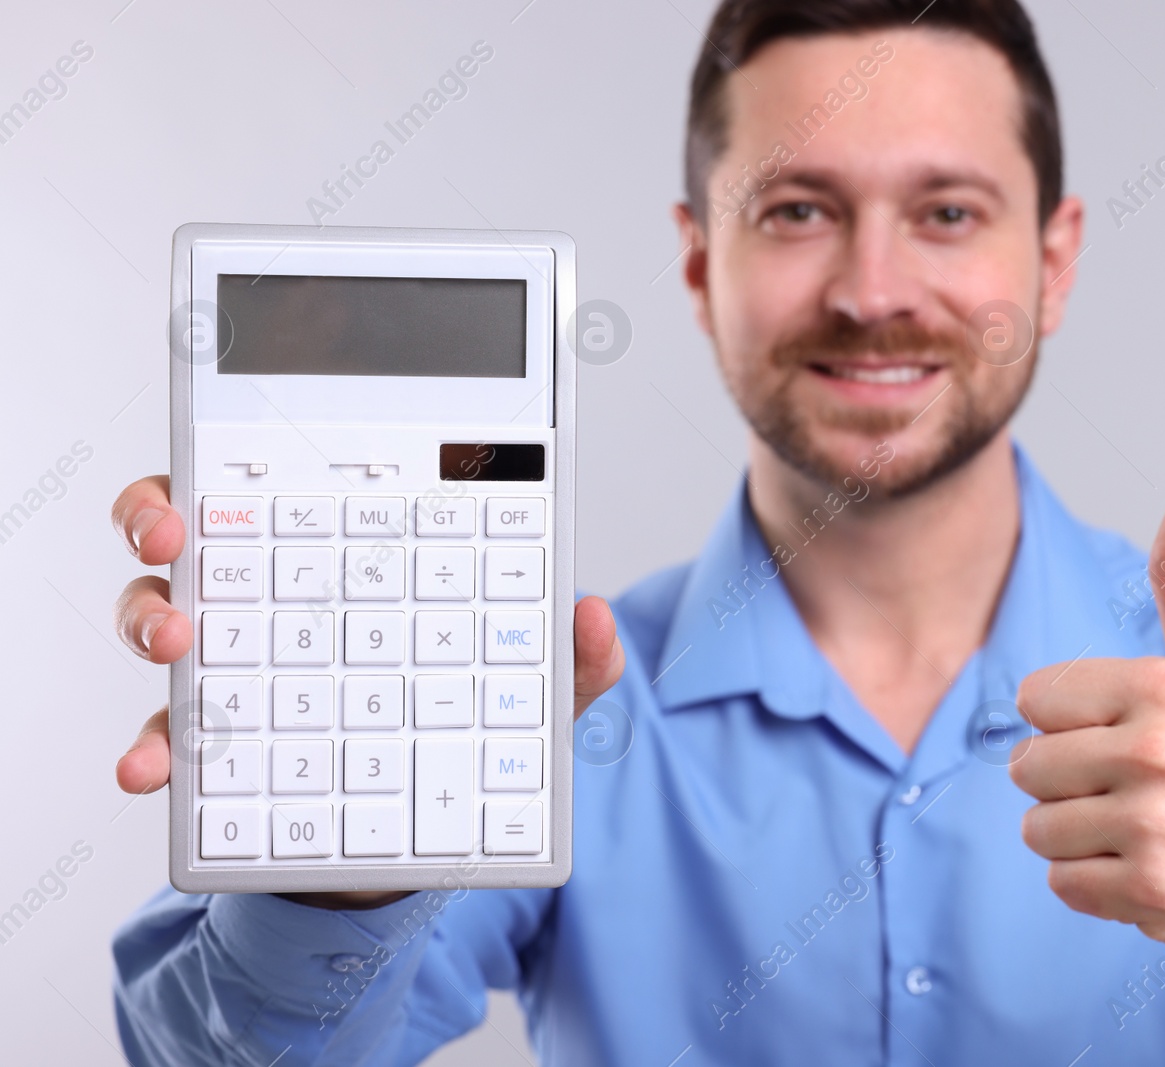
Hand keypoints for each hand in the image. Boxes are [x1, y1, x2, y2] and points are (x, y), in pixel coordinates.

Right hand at [111, 475, 624, 908]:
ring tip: (172, 642)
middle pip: (191, 534)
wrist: (415, 847)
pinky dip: (150, 749)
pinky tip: (150, 767)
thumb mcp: (528, 703)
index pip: (282, 492)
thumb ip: (569, 664)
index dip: (244, 464)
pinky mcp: (214, 750)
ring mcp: (234, 674)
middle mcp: (270, 604)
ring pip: (161, 617)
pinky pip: (166, 737)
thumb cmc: (463, 741)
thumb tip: (594, 615)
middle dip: (160, 519)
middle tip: (174, 536)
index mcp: (341, 566)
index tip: (231, 464)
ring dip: (148, 619)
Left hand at [1009, 499, 1164, 960]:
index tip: (1124, 731)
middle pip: (1027, 766)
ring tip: (1142, 827)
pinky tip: (1149, 868)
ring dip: (1078, 834)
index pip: (1035, 698)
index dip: (1070, 719)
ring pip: (1038, 827)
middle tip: (1134, 786)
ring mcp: (1156, 826)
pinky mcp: (1152, 892)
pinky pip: (1062, 882)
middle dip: (1068, 779)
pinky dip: (1095, 883)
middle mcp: (1160, 752)